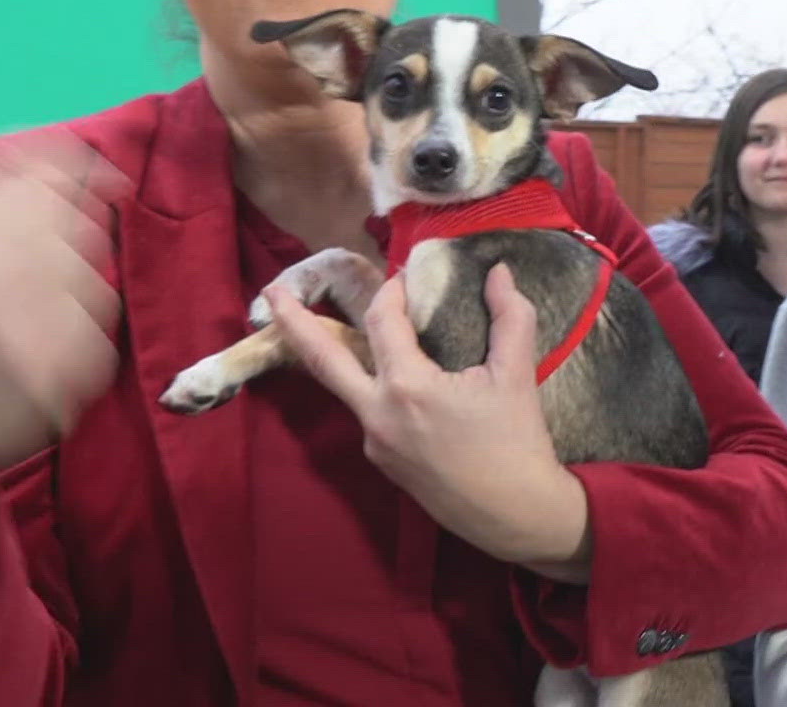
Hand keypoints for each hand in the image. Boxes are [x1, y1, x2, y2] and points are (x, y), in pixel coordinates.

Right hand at [0, 135, 126, 602]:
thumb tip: (57, 154)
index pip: (42, 174)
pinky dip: (78, 342)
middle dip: (74, 237)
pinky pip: (98, 333)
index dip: (81, 166)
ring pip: (94, 279)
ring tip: (26, 323)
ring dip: (75, 294)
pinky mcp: (65, 369)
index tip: (103, 173)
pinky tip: (35, 359)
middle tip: (42, 272)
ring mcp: (30, 324)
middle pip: (78, 223)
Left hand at [269, 264, 591, 580]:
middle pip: (323, 360)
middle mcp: (377, 415)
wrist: (516, 516)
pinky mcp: (382, 462)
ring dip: (332, 355)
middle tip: (269, 292)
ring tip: (316, 326)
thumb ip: (509, 315)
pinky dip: (371, 385)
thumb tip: (498, 270)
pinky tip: (392, 376)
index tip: (405, 276)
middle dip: (292, 322)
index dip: (392, 290)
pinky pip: (368, 412)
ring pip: (344, 388)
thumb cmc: (518, 443)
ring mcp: (374, 443)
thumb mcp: (517, 375)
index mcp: (407, 387)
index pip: (383, 321)